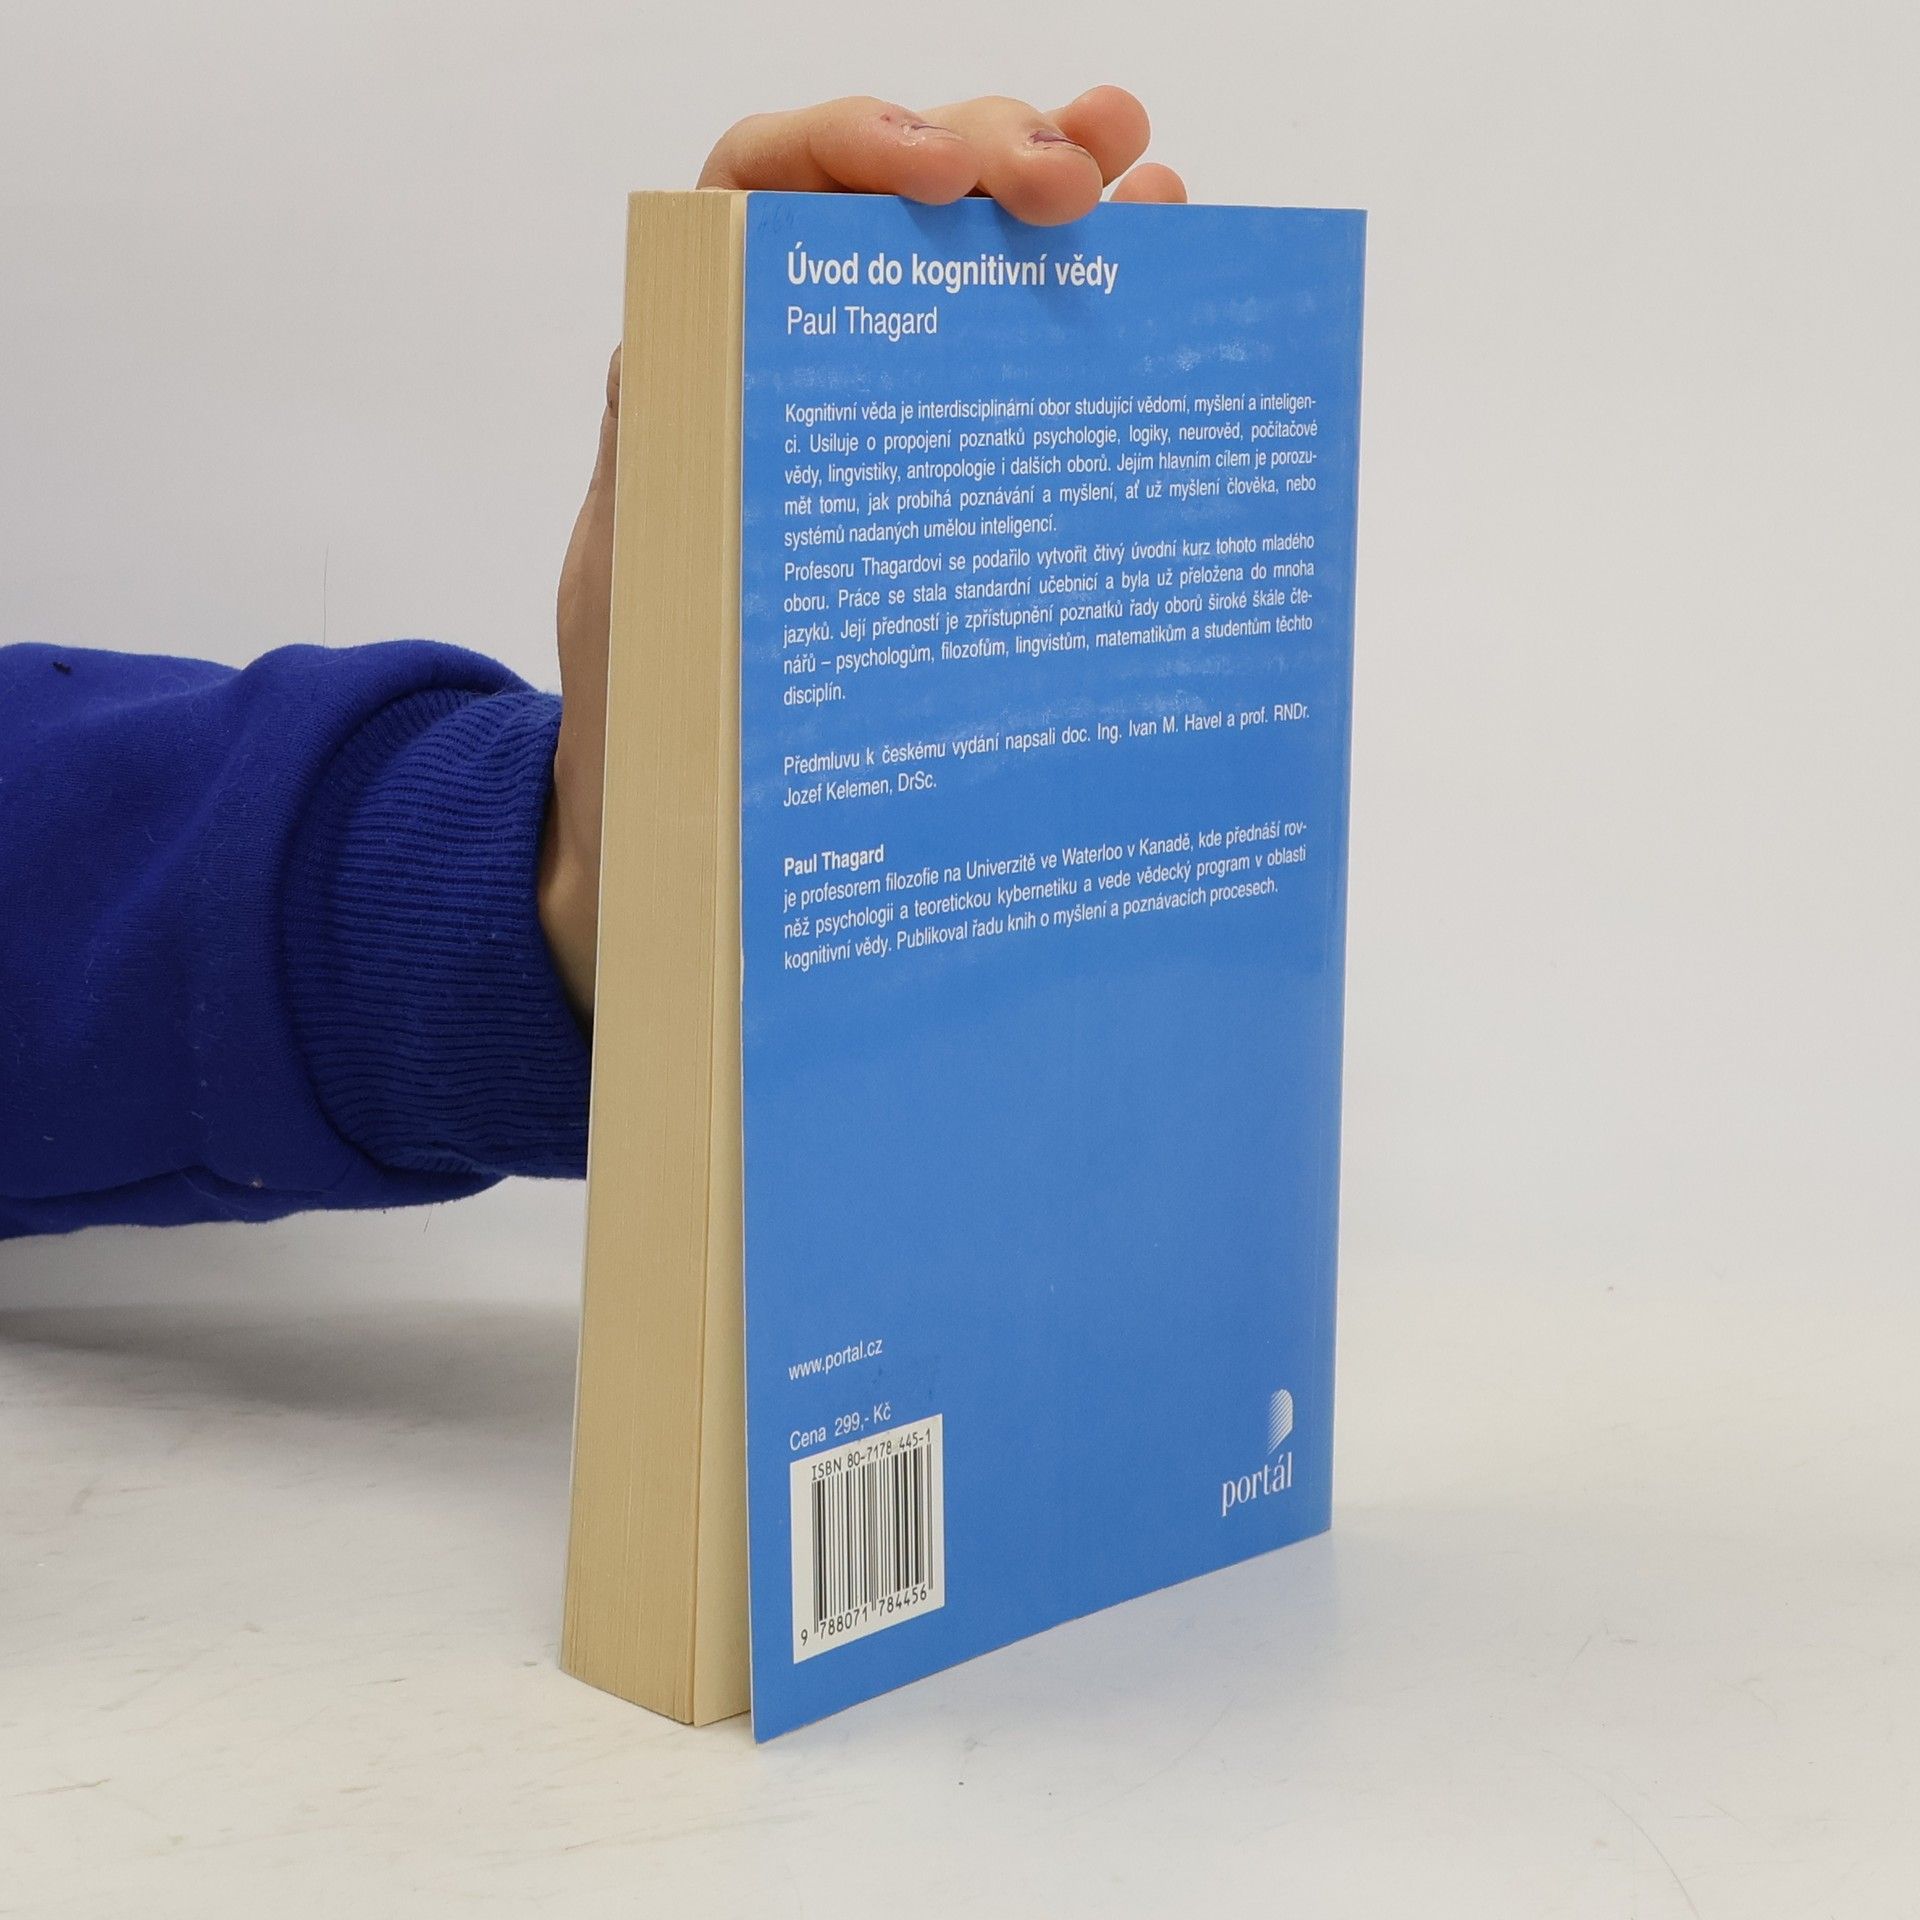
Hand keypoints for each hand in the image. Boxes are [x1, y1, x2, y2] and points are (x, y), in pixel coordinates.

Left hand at [540, 88, 1187, 1017]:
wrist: (677, 821)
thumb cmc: (648, 720)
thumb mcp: (642, 600)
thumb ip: (667, 495)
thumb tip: (694, 400)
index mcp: (705, 366)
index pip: (761, 186)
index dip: (844, 145)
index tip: (933, 176)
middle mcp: (799, 368)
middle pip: (898, 207)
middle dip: (994, 157)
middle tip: (1078, 182)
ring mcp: (888, 415)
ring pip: (977, 266)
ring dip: (1065, 193)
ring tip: (1153, 183)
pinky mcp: (950, 473)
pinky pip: (1019, 364)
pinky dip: (1090, 304)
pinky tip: (1160, 265)